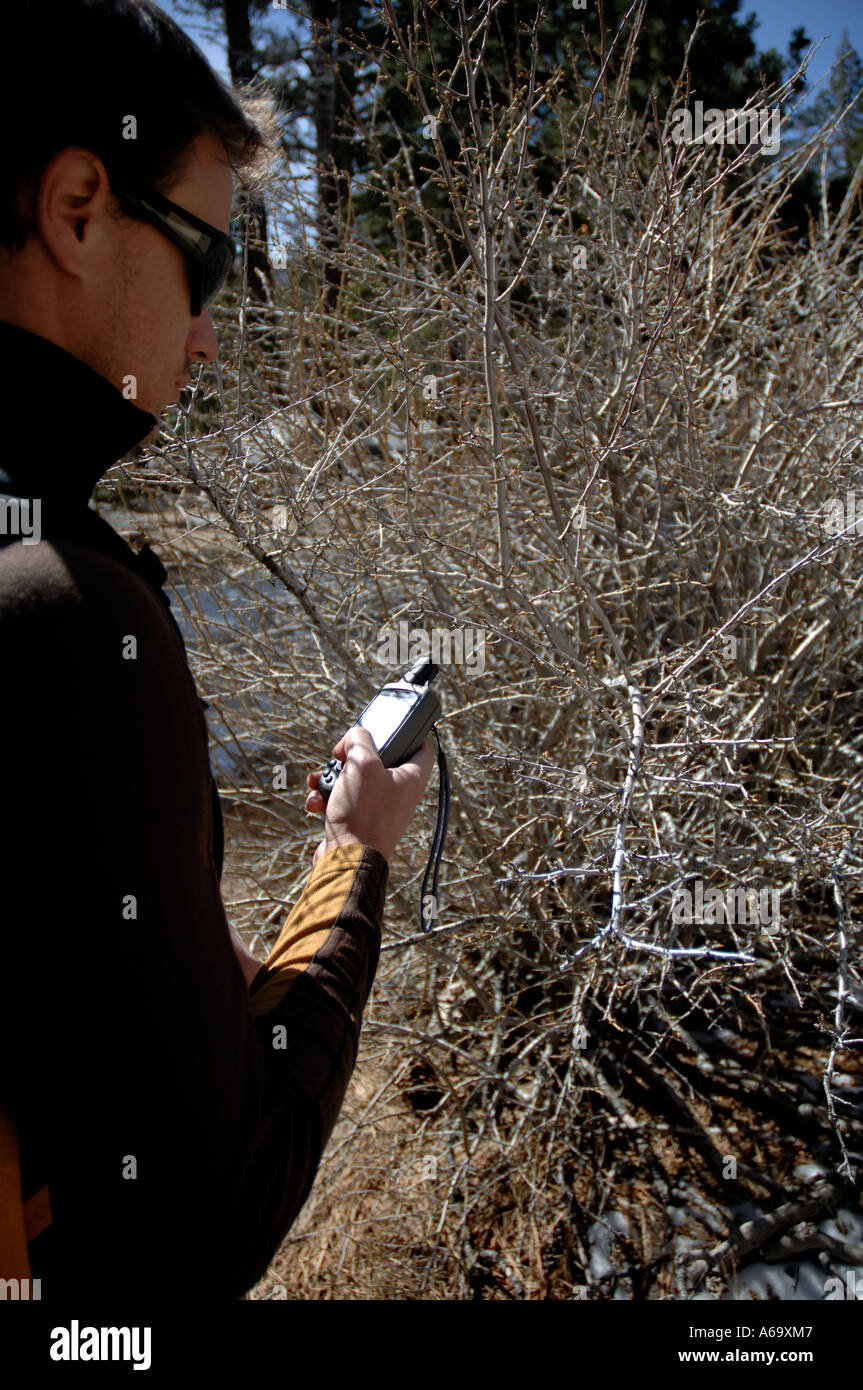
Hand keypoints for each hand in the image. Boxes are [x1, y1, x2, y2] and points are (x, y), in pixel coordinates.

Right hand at [305, 726, 434, 863]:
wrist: (347, 860)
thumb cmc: (363, 813)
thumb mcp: (362, 764)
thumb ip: (359, 740)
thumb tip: (353, 739)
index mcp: (411, 779)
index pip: (422, 747)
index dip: (407, 733)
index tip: (389, 727)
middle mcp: (399, 795)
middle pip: (378, 762)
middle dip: (351, 757)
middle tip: (340, 756)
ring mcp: (379, 810)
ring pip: (354, 781)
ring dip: (331, 778)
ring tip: (319, 782)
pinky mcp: (359, 823)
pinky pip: (343, 802)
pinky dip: (327, 799)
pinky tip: (316, 803)